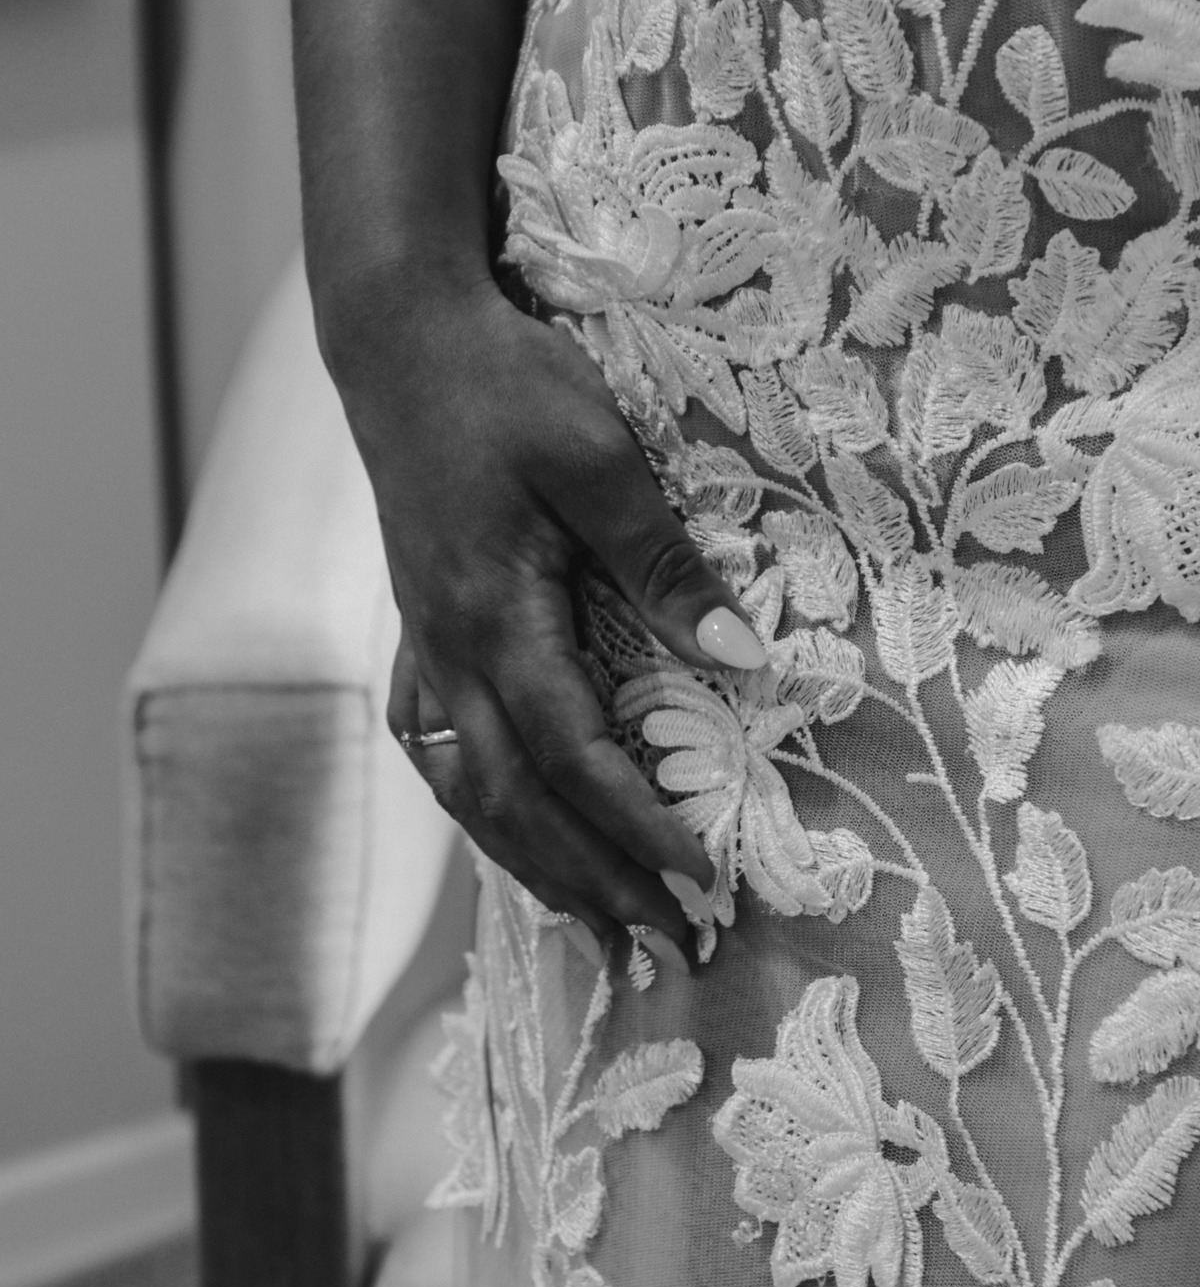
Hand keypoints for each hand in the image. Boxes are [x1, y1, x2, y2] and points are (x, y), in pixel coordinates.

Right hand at [323, 269, 765, 966]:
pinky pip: (440, 749)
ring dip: (530, 864)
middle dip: (585, 882)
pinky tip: (506, 833)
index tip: (694, 881)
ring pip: (466, 789)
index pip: (569, 753)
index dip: (631, 827)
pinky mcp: (419, 630)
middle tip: (656, 947)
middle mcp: (448, 651)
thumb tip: (743, 656)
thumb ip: (662, 563)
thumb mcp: (598, 458)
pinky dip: (479, 808)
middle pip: (510, 801)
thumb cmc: (502, 383)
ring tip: (590, 926)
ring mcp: (424, 646)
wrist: (399, 339)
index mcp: (493, 616)